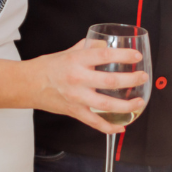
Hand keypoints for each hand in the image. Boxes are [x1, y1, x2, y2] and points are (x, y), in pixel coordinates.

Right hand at [29, 40, 146, 133]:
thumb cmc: (48, 67)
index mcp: (77, 61)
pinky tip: (121, 126)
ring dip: (126, 105)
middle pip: (110, 80)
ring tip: (138, 102)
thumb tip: (106, 44)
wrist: (28, 84)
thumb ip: (88, 48)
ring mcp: (77, 97)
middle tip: (142, 77)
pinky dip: (109, 127)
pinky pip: (95, 122)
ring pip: (106, 104)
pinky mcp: (75, 111)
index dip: (123, 56)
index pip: (105, 56)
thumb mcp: (69, 52)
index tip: (136, 57)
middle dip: (131, 80)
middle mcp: (78, 79)